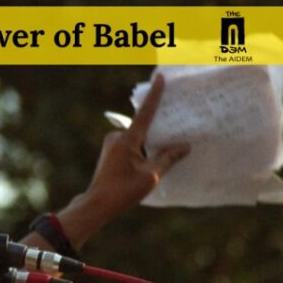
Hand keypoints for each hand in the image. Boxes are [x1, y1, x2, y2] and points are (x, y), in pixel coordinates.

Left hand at [84, 74, 189, 221]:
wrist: (96, 204)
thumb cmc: (123, 191)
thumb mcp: (152, 175)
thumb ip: (168, 158)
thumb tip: (185, 146)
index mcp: (127, 139)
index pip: (145, 113)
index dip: (155, 95)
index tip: (159, 77)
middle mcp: (116, 137)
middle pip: (143, 127)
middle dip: (159, 126)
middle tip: (177, 124)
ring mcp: (111, 145)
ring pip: (137, 138)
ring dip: (150, 141)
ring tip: (167, 149)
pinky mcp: (110, 153)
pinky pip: (131, 145)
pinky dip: (143, 149)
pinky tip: (152, 159)